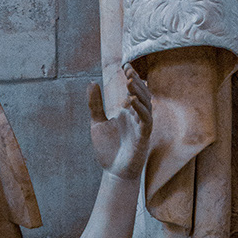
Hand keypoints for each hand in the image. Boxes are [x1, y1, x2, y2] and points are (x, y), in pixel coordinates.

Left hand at [88, 65, 152, 181]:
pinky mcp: (144, 136)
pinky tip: (131, 100)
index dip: (131, 78)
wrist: (113, 172)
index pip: (133, 91)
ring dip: (139, 92)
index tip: (126, 65)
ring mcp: (141, 126)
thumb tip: (91, 82)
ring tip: (129, 81)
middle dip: (136, 82)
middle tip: (129, 70)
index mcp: (127, 113)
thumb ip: (95, 104)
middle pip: (142, 94)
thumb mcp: (97, 123)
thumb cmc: (108, 149)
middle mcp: (136, 117)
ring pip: (146, 104)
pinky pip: (146, 120)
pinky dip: (141, 109)